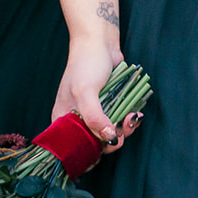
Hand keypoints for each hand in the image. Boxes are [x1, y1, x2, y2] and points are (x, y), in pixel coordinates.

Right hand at [52, 36, 131, 151]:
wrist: (100, 41)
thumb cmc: (86, 65)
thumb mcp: (85, 92)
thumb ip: (94, 118)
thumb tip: (109, 139)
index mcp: (62, 120)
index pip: (71, 149)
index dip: (86, 156)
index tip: (102, 153)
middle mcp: (77, 119)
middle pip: (94, 144)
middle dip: (111, 141)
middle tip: (122, 131)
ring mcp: (95, 112)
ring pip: (110, 133)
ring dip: (124, 130)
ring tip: (132, 119)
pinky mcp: (110, 105)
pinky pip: (119, 120)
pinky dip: (128, 121)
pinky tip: (135, 114)